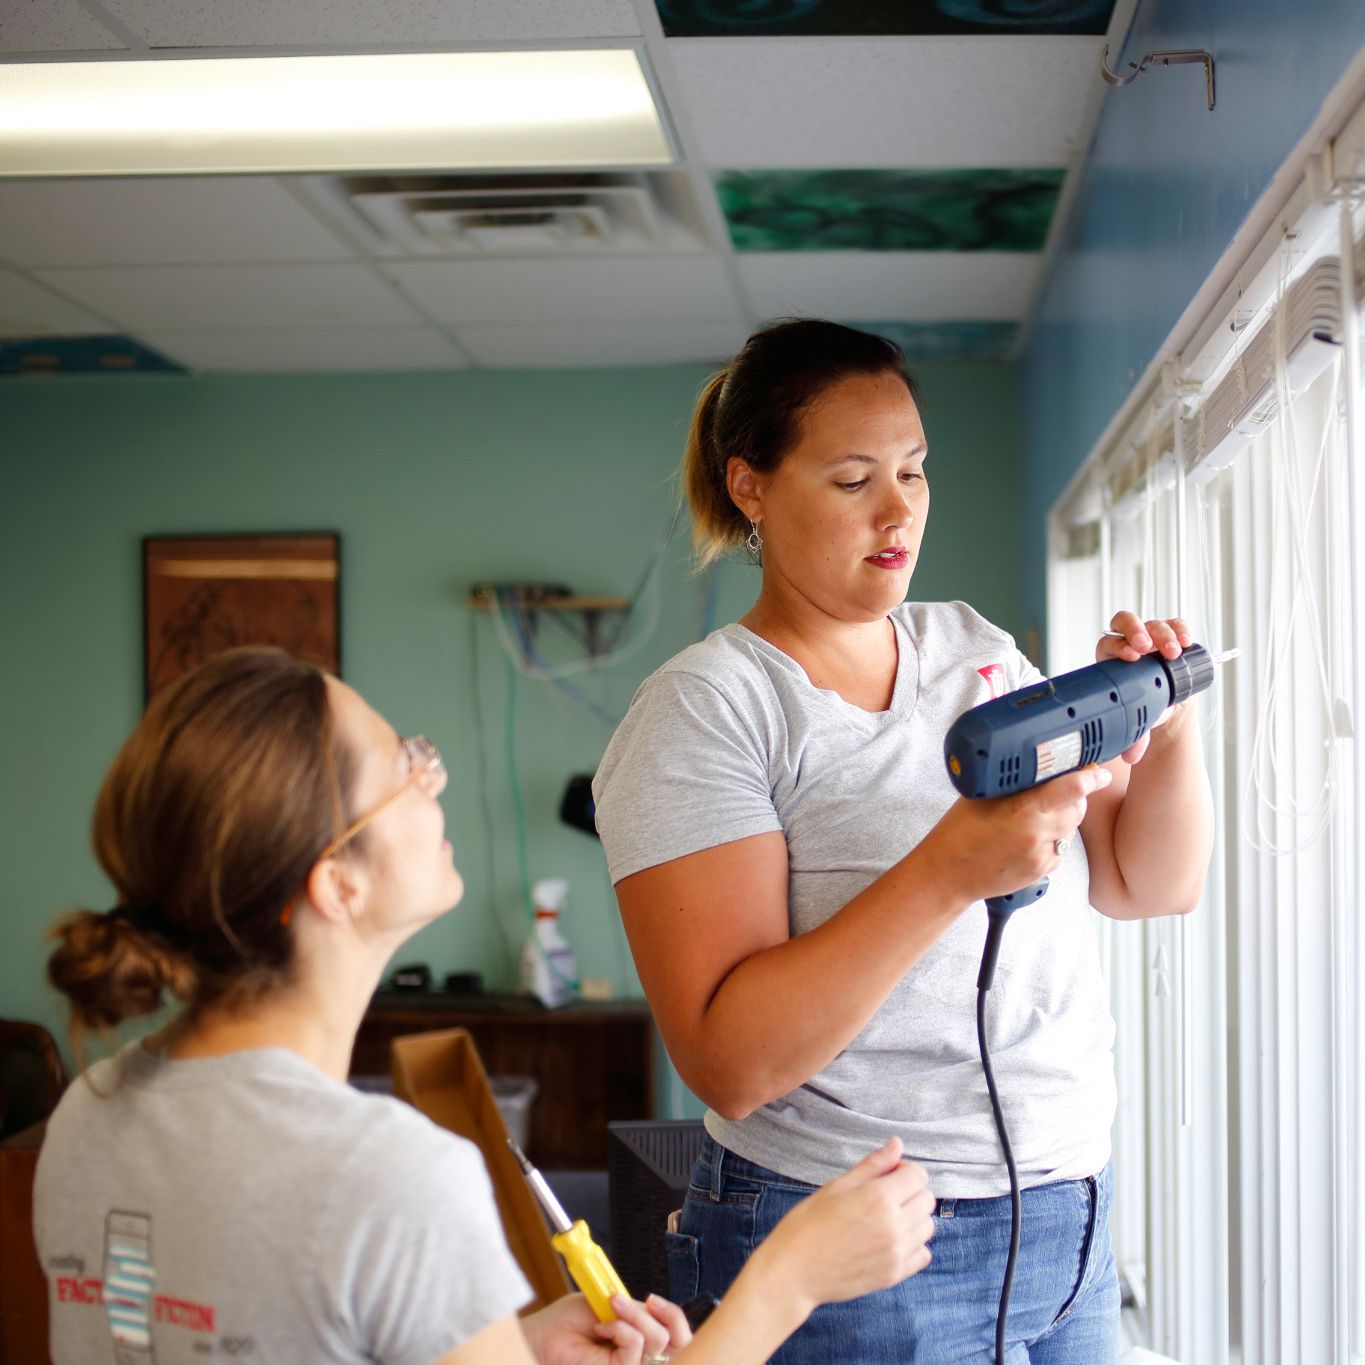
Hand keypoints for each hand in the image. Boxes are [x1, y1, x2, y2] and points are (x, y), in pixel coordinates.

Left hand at [523, 1292, 691, 1364]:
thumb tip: (652, 1308)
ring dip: (635, 1317)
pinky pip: (635, 1348)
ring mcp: (629, 1364)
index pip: (675, 1333)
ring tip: (610, 1312)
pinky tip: (601, 1328)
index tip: (654, 1300)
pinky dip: (621, 1329)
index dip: (673, 1316)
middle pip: (678, 1341)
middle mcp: (638, 1352)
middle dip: (667, 1316)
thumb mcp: (607, 1303)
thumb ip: (633, 1308)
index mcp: (638, 1334)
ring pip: (658, 1342)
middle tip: (647, 1303)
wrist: (542, 1335)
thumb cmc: (565, 1320)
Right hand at [754, 1137, 934, 1315]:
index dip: (905, 1170)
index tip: (887, 1175)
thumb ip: (872, 1165)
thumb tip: (897, 1144)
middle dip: (911, 1192)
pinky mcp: (894, 1275)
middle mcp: (894, 1225)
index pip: (918, 1175)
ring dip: (913, 1218)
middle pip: (927, 1200)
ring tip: (885, 1219)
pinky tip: (890, 1241)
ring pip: (928, 1227)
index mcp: (878, 1197)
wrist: (793, 1272)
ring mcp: (896, 1253)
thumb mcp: (836, 1186)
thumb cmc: (807, 1224)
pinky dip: (913, 1245)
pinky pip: (923, 1254)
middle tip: (884, 1196)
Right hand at [926, 765, 1112, 905]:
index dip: (1090, 777)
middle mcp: (1037, 833)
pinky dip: (1053, 837)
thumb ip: (1013, 783)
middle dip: (1075, 794)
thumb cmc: (959, 832)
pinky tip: (1031, 835)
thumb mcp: (981, 796)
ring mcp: (1042, 855)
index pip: (1071, 788)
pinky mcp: (1043, 870)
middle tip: (1062, 786)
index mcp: (1022, 809)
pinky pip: (1061, 847)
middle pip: (1078, 807)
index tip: (1097, 770)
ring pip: (1070, 828)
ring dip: (1064, 816)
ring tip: (1037, 813)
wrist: (949, 874)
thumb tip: (1038, 765)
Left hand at [1098, 612, 1195, 760]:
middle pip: (1126, 622)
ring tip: (1173, 652)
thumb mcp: (1139, 718)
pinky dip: (1181, 630)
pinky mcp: (1172, 634)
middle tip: (1146, 647)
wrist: (1165, 703)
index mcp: (1112, 659)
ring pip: (1153, 624)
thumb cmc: (1145, 706)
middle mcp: (1129, 642)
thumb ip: (1134, 736)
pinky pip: (1175, 625)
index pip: (1109, 644)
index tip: (1130, 657)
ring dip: (1163, 635)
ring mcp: (1151, 636)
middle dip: (1136, 631)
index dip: (1117, 647)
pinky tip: (1187, 642)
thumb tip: (1130, 756)